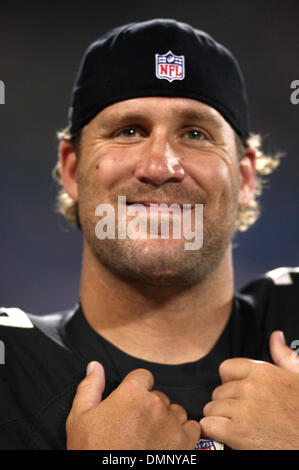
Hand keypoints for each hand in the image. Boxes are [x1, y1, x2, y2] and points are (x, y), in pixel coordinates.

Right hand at [66, 362, 199, 449]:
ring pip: (175, 411)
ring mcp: (171, 423)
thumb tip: (95, 366)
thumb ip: (90, 387)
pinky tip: (168, 442)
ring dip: (166, 420)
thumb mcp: (80, 418)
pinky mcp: (184, 443)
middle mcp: (155, 403)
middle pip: (158, 395)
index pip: (143, 376)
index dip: (136, 388)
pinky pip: (192, 427)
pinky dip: (183, 433)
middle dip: (149, 407)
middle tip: (135, 426)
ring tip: (150, 437)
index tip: (130, 403)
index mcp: (131, 392)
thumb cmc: (93, 451)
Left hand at [200, 331, 298, 448]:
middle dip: (226, 404)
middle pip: (218, 391)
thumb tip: (275, 337)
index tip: (240, 394)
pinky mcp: (238, 433)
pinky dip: (214, 432)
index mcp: (263, 371)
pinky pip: (208, 425)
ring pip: (211, 408)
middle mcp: (251, 387)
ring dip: (220, 419)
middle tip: (243, 415)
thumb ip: (284, 356)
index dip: (230, 382)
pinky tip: (227, 435)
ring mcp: (244, 410)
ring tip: (237, 426)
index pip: (226, 368)